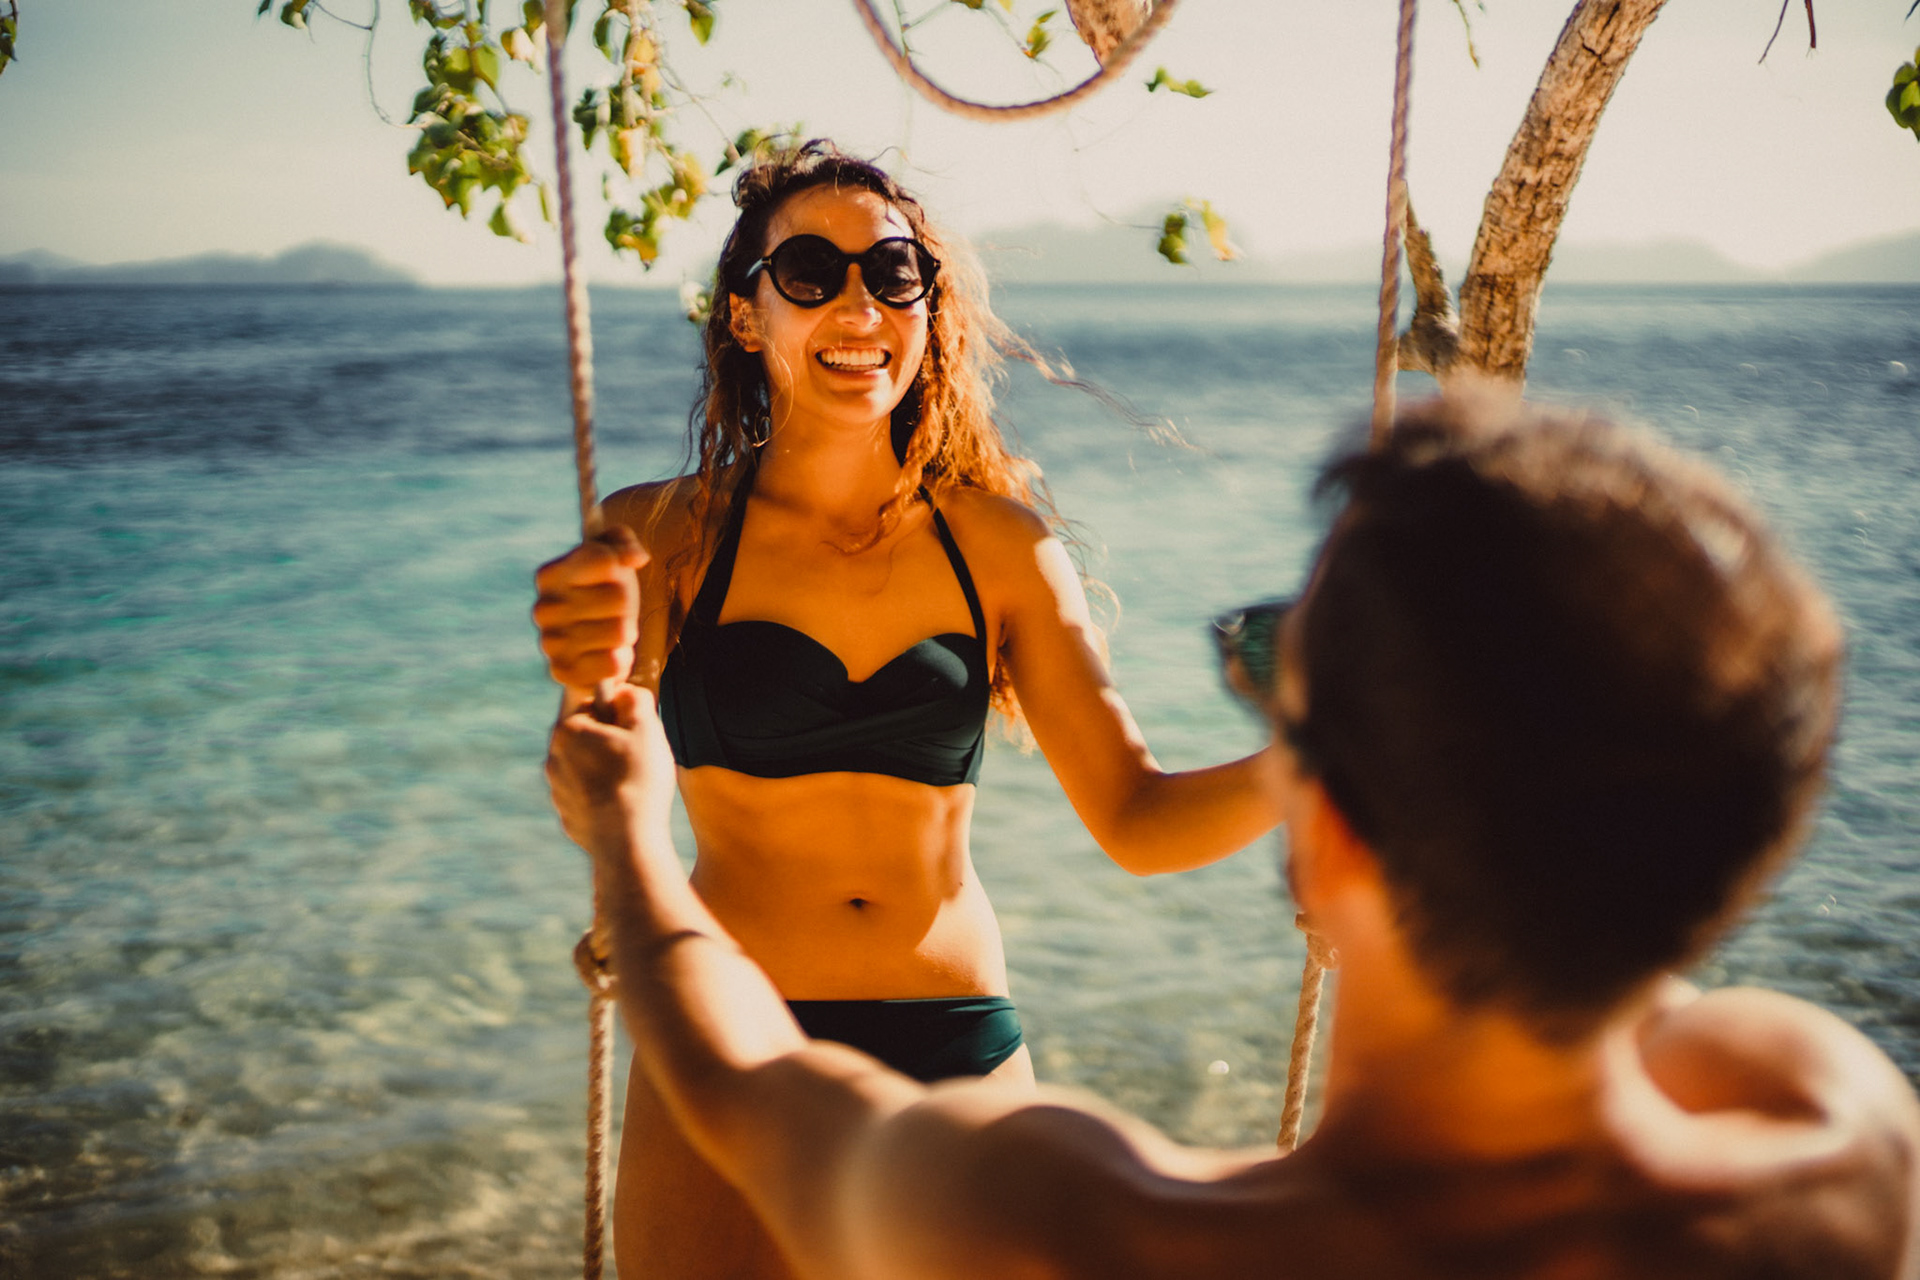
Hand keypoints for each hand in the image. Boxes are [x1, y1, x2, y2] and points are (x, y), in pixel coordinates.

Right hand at [532, 525, 648, 698]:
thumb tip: (636, 557)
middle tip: (614, 612)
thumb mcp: (614, 556)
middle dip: (627, 606)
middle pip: (619, 597)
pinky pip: (612, 663)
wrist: (596, 642)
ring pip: (619, 632)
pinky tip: (606, 655)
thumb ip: (624, 542)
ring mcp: (549, 643)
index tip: (614, 574)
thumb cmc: (605, 591)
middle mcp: (543, 608)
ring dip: (624, 633)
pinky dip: (619, 660)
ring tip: (610, 633)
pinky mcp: (562, 672)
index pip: (605, 560)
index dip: (621, 567)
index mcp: (550, 575)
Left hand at [546, 684, 677, 861]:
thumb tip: (625, 691)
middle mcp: (554, 758)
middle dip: (610, 740)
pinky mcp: (568, 816)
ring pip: (585, 767)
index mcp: (568, 730)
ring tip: (634, 782)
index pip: (590, 702)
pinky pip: (587, 797)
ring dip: (605, 768)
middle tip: (638, 754)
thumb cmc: (637, 780)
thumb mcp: (647, 728)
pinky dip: (603, 797)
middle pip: (586, 736)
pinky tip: (625, 805)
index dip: (617, 710)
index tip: (636, 726)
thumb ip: (635, 699)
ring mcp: (558, 790)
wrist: (627, 843)